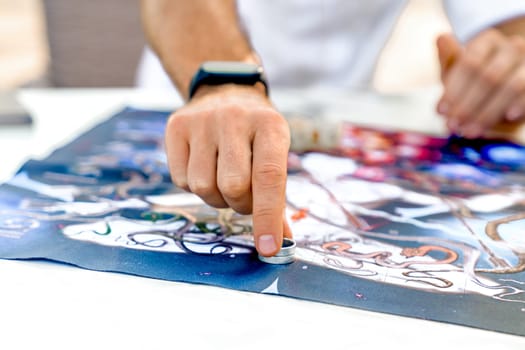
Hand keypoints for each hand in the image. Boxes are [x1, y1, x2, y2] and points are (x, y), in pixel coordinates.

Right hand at [165, 84, 291, 255]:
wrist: (226, 92)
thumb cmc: (257, 134)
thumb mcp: (275, 153)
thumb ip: (277, 196)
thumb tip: (280, 241)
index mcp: (270, 125)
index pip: (268, 177)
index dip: (268, 216)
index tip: (269, 248)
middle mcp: (235, 118)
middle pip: (233, 187)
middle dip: (240, 204)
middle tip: (245, 195)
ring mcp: (202, 120)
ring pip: (203, 187)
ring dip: (216, 197)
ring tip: (224, 178)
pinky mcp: (176, 126)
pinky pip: (180, 180)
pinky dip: (193, 185)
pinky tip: (204, 166)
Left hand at [436, 29, 524, 137]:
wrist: (504, 87)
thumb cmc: (472, 80)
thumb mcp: (456, 72)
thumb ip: (449, 62)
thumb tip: (442, 39)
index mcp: (487, 41)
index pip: (469, 63)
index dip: (453, 90)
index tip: (440, 112)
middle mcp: (512, 47)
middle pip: (489, 77)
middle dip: (468, 105)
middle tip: (453, 126)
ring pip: (511, 86)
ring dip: (488, 112)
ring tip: (470, 131)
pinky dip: (520, 104)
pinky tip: (507, 117)